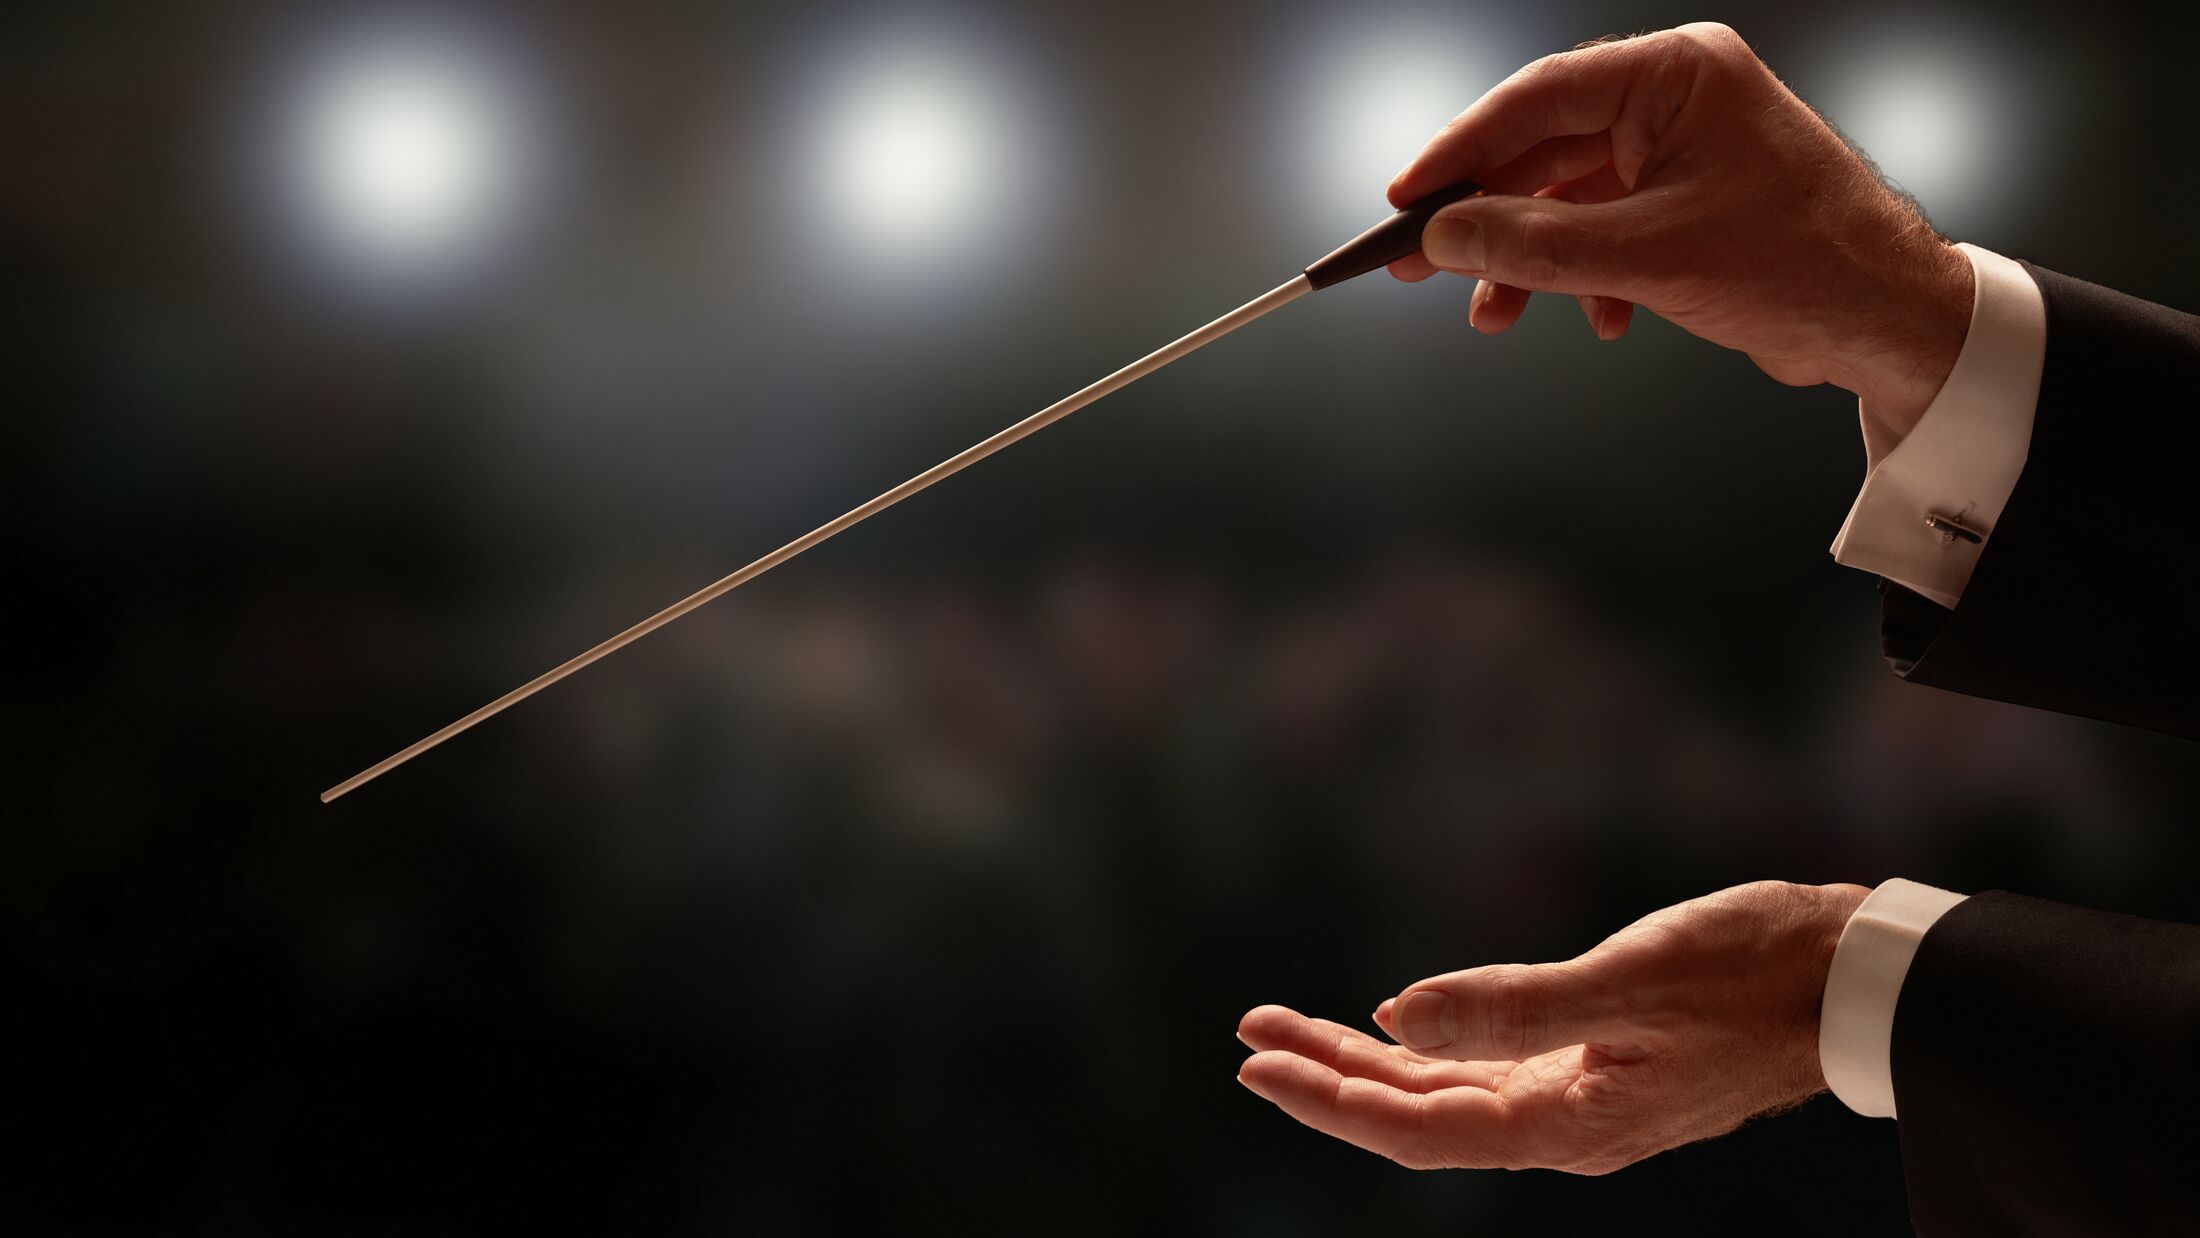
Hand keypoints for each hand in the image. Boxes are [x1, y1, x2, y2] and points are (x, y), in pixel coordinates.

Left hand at [1236, 880, 1870, 1172]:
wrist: (1853, 979)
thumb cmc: (1754, 971)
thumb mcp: (1631, 980)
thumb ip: (1508, 1005)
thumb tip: (1397, 1018)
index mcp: (1568, 1125)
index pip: (1417, 1128)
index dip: (1328, 1100)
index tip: (1255, 1062)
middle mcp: (1563, 1127)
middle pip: (1414, 1115)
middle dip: (1324, 1078)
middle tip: (1245, 1034)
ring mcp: (1579, 1099)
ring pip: (1443, 1091)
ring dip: (1363, 1061)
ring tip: (1286, 1027)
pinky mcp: (1594, 1066)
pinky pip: (1484, 1071)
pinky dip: (1426, 1051)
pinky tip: (1388, 1027)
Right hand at [1389, 24, 1972, 443]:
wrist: (1890, 320)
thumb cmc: (1804, 263)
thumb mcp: (1649, 255)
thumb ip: (1536, 244)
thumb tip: (1446, 232)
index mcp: (1674, 76)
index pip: (1536, 98)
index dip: (1460, 149)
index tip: (1406, 198)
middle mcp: (1674, 101)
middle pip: (1542, 150)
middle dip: (1487, 217)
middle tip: (1420, 260)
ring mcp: (1680, 152)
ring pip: (1567, 200)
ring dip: (1530, 261)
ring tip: (1495, 314)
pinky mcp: (1687, 202)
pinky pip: (1603, 231)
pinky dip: (1585, 278)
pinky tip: (1601, 319)